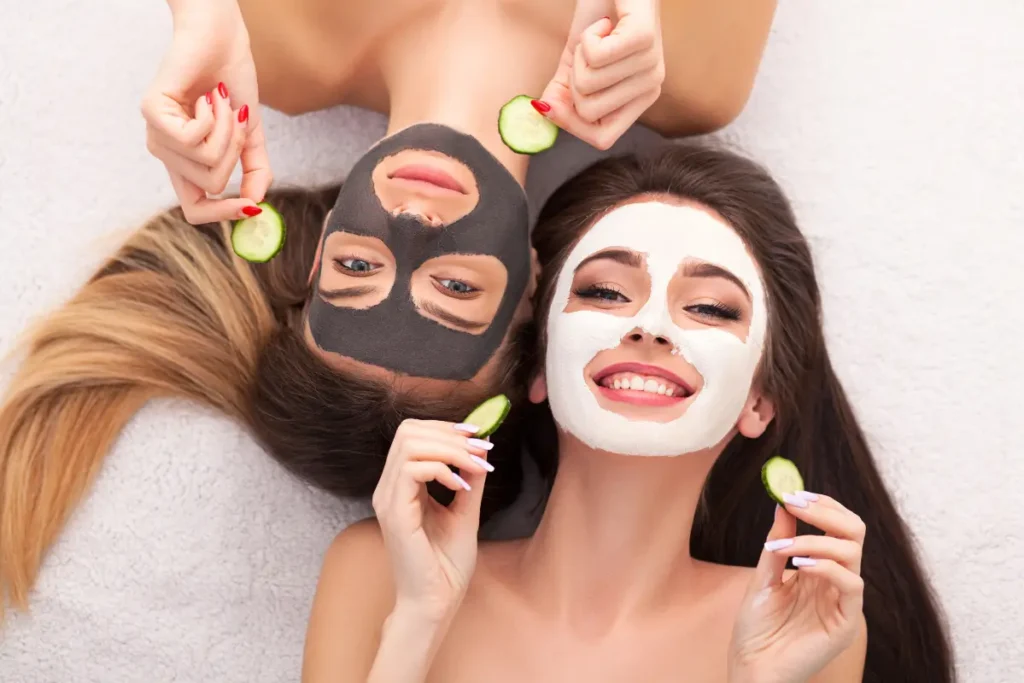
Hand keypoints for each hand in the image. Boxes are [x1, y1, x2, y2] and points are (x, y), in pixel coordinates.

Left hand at [141, 1, 272, 223]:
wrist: (221, 39)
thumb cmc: (232, 82)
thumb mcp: (252, 135)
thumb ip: (256, 170)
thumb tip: (257, 204)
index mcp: (186, 163)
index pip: (195, 209)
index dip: (224, 214)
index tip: (253, 207)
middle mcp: (166, 153)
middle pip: (211, 186)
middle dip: (236, 154)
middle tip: (235, 120)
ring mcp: (155, 134)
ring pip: (205, 163)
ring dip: (226, 131)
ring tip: (220, 102)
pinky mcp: (151, 111)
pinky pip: (191, 138)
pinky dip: (212, 117)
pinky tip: (207, 96)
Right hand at [372, 420, 494, 620]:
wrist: (436, 601)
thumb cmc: (446, 564)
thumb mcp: (465, 510)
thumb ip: (469, 478)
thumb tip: (481, 447)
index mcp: (400, 486)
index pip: (412, 434)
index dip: (445, 428)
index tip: (478, 438)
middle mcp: (388, 488)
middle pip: (408, 431)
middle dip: (450, 434)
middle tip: (481, 450)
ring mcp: (387, 499)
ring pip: (410, 443)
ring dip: (450, 448)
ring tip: (475, 466)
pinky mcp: (394, 513)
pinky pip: (412, 469)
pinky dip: (442, 469)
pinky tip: (460, 486)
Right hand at [534, 0, 664, 149]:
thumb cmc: (602, 18)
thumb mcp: (576, 63)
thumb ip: (562, 94)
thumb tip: (542, 111)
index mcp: (639, 100)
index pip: (602, 139)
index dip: (571, 125)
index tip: (556, 99)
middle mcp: (651, 86)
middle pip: (589, 113)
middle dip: (572, 80)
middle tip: (587, 53)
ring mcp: (651, 65)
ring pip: (589, 84)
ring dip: (580, 52)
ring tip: (598, 33)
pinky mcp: (644, 39)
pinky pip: (596, 56)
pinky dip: (587, 35)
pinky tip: (604, 23)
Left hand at [728, 493, 866, 682]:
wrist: (753, 667)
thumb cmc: (756, 628)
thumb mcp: (763, 576)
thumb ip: (777, 542)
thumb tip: (783, 504)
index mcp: (819, 567)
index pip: (837, 525)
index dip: (820, 505)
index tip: (791, 493)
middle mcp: (836, 580)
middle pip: (853, 531)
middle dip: (825, 511)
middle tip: (795, 503)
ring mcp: (843, 601)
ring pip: (852, 552)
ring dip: (816, 540)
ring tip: (785, 547)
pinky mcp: (846, 622)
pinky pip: (853, 584)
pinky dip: (828, 567)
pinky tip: (801, 566)